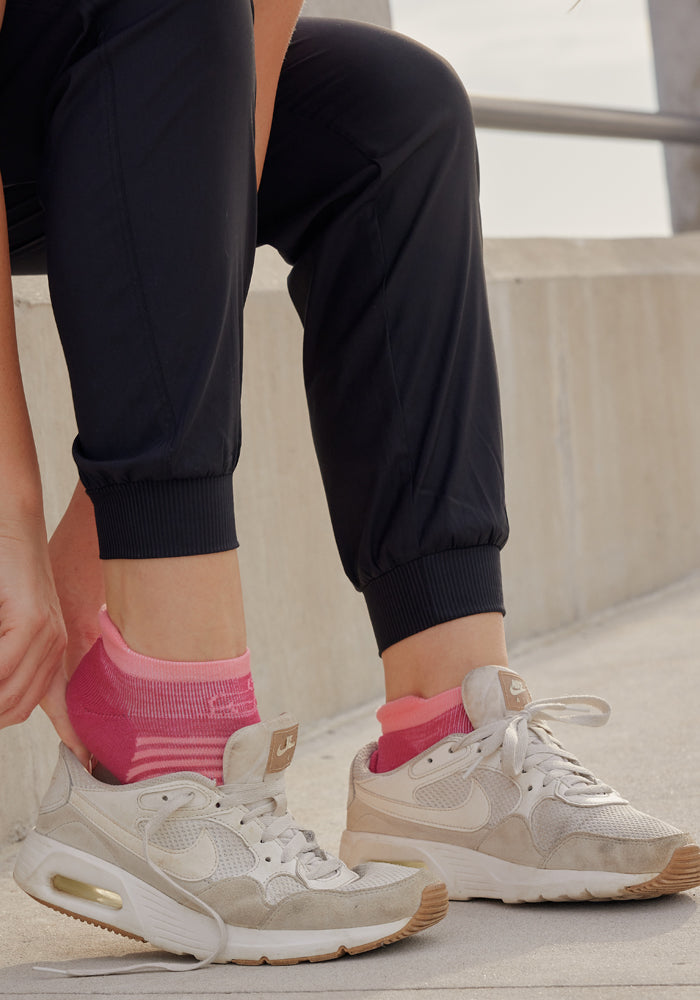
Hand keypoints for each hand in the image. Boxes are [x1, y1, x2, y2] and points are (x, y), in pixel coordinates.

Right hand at [0, 517, 88, 762]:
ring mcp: (44, 634)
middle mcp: (53, 647)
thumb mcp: (9, 626)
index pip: (55, 708)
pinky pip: (0, 665)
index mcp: (50, 651)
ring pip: (5, 694)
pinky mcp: (28, 619)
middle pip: (15, 708)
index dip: (71, 739)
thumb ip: (9, 660)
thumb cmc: (4, 572)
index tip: (87, 763)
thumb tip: (8, 688)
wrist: (12, 523)